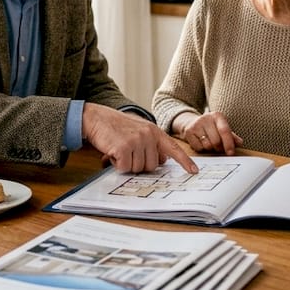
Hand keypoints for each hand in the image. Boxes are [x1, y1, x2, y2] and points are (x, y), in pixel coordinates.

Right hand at [82, 104, 198, 173]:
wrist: (96, 117)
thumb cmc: (116, 127)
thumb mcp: (138, 130)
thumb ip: (152, 143)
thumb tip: (162, 161)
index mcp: (154, 131)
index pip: (174, 148)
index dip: (184, 161)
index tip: (194, 171)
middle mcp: (148, 135)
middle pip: (152, 166)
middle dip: (139, 164)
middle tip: (128, 152)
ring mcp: (137, 140)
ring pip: (138, 169)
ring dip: (127, 164)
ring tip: (119, 149)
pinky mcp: (124, 147)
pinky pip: (125, 168)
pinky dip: (117, 164)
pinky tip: (113, 151)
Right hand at [172, 111, 242, 154]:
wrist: (192, 122)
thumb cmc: (211, 127)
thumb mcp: (222, 128)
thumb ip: (231, 136)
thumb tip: (240, 143)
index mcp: (217, 116)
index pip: (224, 131)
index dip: (228, 143)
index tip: (231, 153)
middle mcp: (206, 118)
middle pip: (216, 141)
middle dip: (219, 148)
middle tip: (219, 148)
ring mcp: (196, 125)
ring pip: (207, 145)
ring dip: (210, 149)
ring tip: (210, 144)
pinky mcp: (188, 132)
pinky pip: (198, 148)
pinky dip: (202, 149)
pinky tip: (202, 143)